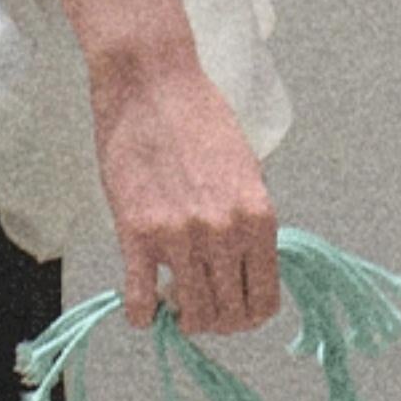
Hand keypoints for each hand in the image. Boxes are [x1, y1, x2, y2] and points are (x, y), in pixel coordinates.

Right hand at [89, 54, 279, 335]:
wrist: (149, 81)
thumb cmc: (197, 116)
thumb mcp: (245, 168)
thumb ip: (246, 219)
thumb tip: (240, 265)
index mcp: (258, 217)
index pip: (264, 301)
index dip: (247, 315)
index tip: (230, 308)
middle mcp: (225, 233)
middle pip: (228, 315)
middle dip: (214, 319)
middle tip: (196, 303)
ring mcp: (180, 236)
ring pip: (191, 314)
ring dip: (181, 317)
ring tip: (169, 299)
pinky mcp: (137, 232)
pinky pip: (140, 301)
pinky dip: (140, 316)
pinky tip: (140, 308)